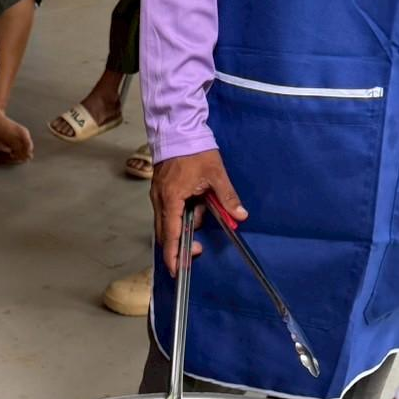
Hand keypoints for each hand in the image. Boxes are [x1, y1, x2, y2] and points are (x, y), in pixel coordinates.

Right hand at [151, 150, 246, 275]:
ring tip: (202, 212)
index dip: (173, 255)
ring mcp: (158, 196)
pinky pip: (168, 212)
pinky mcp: (160, 191)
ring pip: (167, 223)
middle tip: (197, 249)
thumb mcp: (215, 174)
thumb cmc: (194, 149)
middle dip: (180, 244)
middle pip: (166, 233)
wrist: (177, 127)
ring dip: (183, 226)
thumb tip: (240, 215)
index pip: (171, 234)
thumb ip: (227, 197)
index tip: (176, 271)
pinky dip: (180, 216)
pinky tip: (194, 207)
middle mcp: (160, 200)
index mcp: (172, 199)